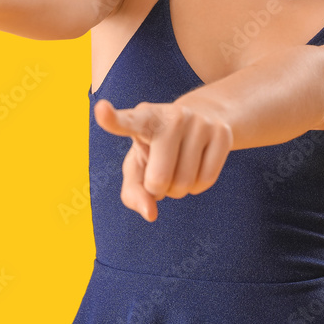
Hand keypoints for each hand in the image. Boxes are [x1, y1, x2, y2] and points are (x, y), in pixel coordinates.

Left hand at [93, 98, 233, 221]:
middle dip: (159, 188)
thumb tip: (150, 213)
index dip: (112, 119)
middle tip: (161, 170)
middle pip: (159, 180)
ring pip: (185, 184)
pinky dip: (198, 186)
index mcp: (143, 118)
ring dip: (179, 188)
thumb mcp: (138, 164)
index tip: (101, 110)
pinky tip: (196, 167)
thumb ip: (133, 192)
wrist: (204, 115)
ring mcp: (199, 122)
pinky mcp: (223, 133)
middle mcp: (172, 115)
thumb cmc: (158, 146)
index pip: (127, 121)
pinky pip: (206, 180)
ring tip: (178, 165)